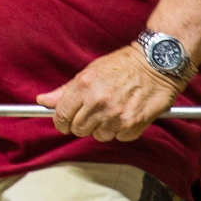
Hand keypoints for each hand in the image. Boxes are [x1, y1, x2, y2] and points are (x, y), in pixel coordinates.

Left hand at [35, 45, 183, 141]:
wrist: (157, 63)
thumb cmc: (123, 65)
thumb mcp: (89, 71)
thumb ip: (65, 91)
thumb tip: (43, 102)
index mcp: (84, 86)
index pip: (61, 116)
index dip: (60, 122)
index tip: (64, 122)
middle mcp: (99, 102)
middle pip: (78, 129)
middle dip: (82, 124)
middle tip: (92, 113)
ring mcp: (116, 115)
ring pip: (98, 136)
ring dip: (102, 128)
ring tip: (112, 111)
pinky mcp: (134, 125)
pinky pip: (119, 137)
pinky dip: (121, 130)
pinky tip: (125, 114)